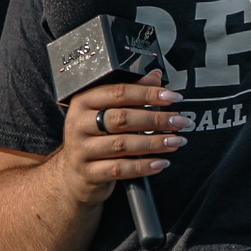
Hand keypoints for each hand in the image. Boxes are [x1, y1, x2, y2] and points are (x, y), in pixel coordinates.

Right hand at [58, 70, 185, 207]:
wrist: (72, 173)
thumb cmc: (93, 136)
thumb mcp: (105, 111)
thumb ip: (130, 93)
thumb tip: (154, 77)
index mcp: (84, 102)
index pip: (119, 92)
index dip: (148, 94)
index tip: (172, 97)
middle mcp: (79, 124)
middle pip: (121, 118)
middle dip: (155, 119)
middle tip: (178, 121)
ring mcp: (82, 150)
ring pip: (123, 144)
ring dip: (154, 142)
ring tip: (176, 141)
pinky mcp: (89, 172)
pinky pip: (120, 169)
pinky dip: (144, 166)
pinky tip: (161, 163)